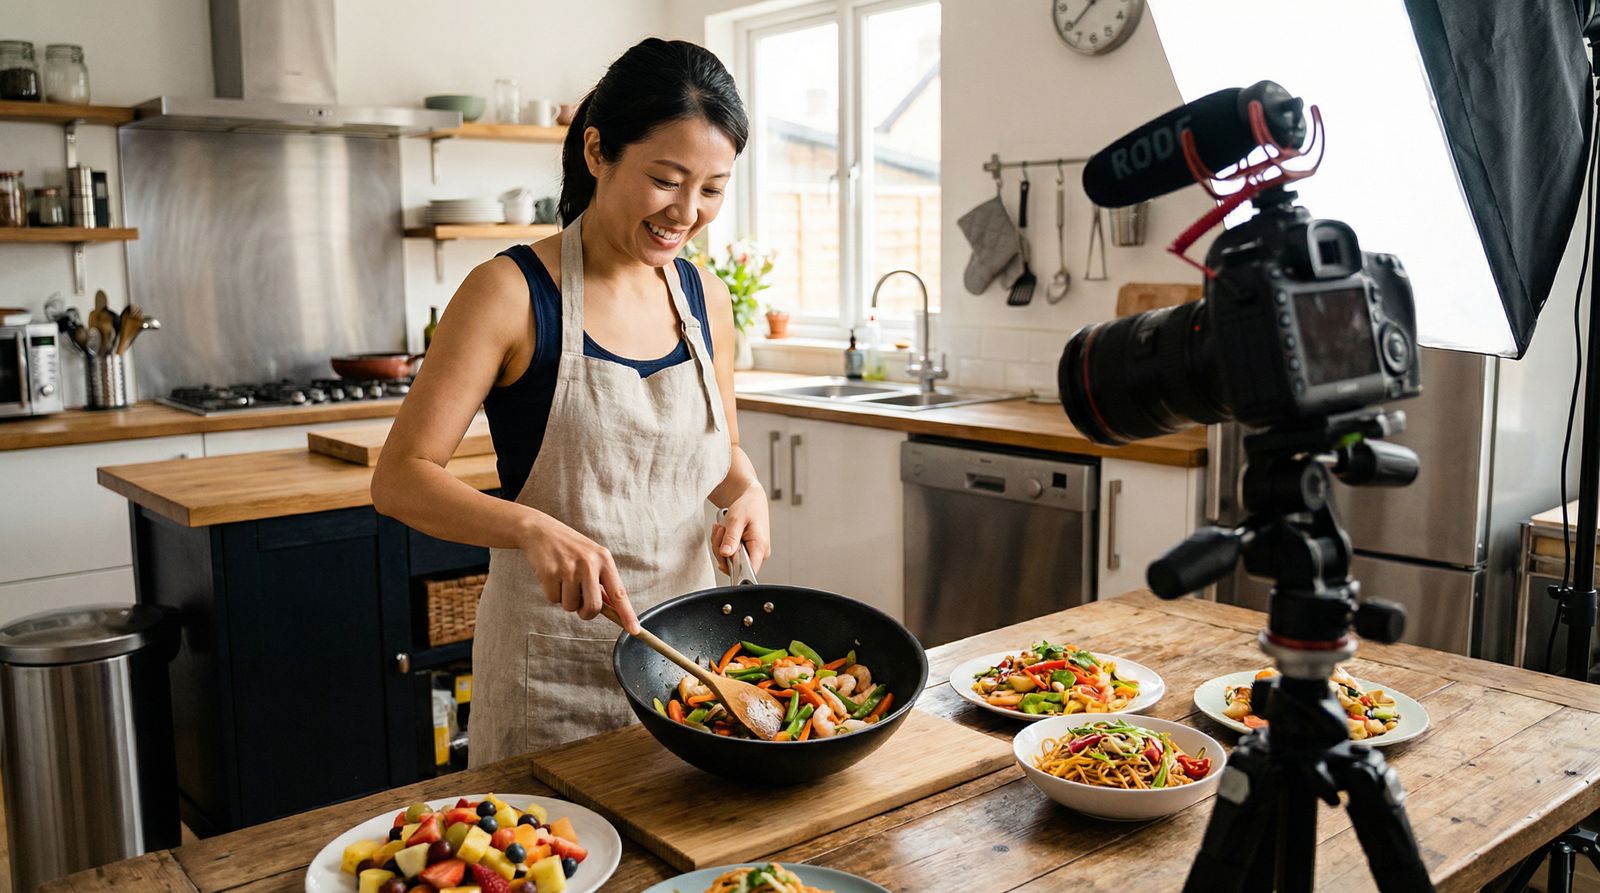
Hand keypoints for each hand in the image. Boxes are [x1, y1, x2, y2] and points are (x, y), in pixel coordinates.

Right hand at [517, 511, 639, 633]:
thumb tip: (613, 608)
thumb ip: (602, 581)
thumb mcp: (592, 558)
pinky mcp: (550, 573)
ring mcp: (569, 568)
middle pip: (593, 607)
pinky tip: (551, 575)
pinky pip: (553, 599)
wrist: (541, 531)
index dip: (627, 614)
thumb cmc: (570, 548)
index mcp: (604, 560)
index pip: (619, 593)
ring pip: (570, 606)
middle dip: (586, 613)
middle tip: (580, 606)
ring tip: (563, 579)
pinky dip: (552, 593)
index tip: (634, 630)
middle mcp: (589, 563)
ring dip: (566, 600)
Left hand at [711, 485, 771, 576]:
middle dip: (721, 550)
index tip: (724, 555)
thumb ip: (731, 538)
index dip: (733, 568)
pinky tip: (724, 532)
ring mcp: (752, 552)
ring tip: (723, 529)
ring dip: (720, 544)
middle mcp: (759, 552)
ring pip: (729, 560)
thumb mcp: (736, 520)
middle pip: (734, 566)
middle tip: (722, 532)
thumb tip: (725, 554)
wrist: (751, 498)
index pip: (749, 572)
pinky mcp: (745, 550)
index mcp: (760, 546)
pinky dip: (722, 543)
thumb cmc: (748, 506)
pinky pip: (729, 553)